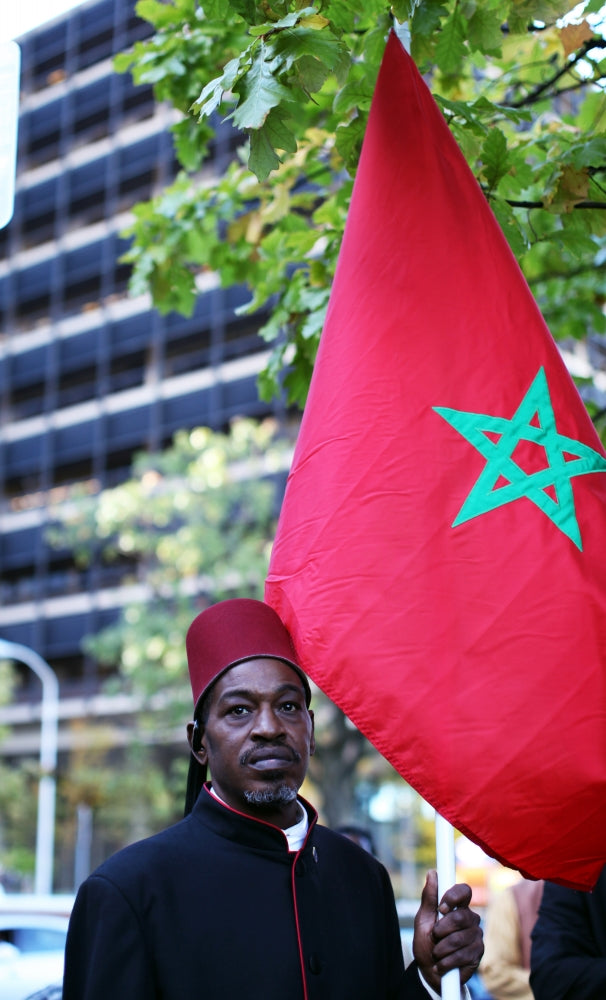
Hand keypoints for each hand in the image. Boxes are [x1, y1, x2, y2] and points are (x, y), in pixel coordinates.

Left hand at [412, 869, 483, 992]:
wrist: (430, 972)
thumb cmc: (426, 943)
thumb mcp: (422, 920)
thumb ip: (428, 898)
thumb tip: (432, 873)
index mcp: (457, 907)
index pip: (464, 891)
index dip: (454, 896)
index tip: (441, 908)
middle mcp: (470, 918)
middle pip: (461, 916)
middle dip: (442, 929)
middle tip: (434, 937)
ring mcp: (476, 936)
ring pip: (460, 938)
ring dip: (442, 948)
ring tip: (437, 953)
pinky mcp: (478, 953)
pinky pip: (463, 955)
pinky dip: (447, 961)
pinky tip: (442, 964)